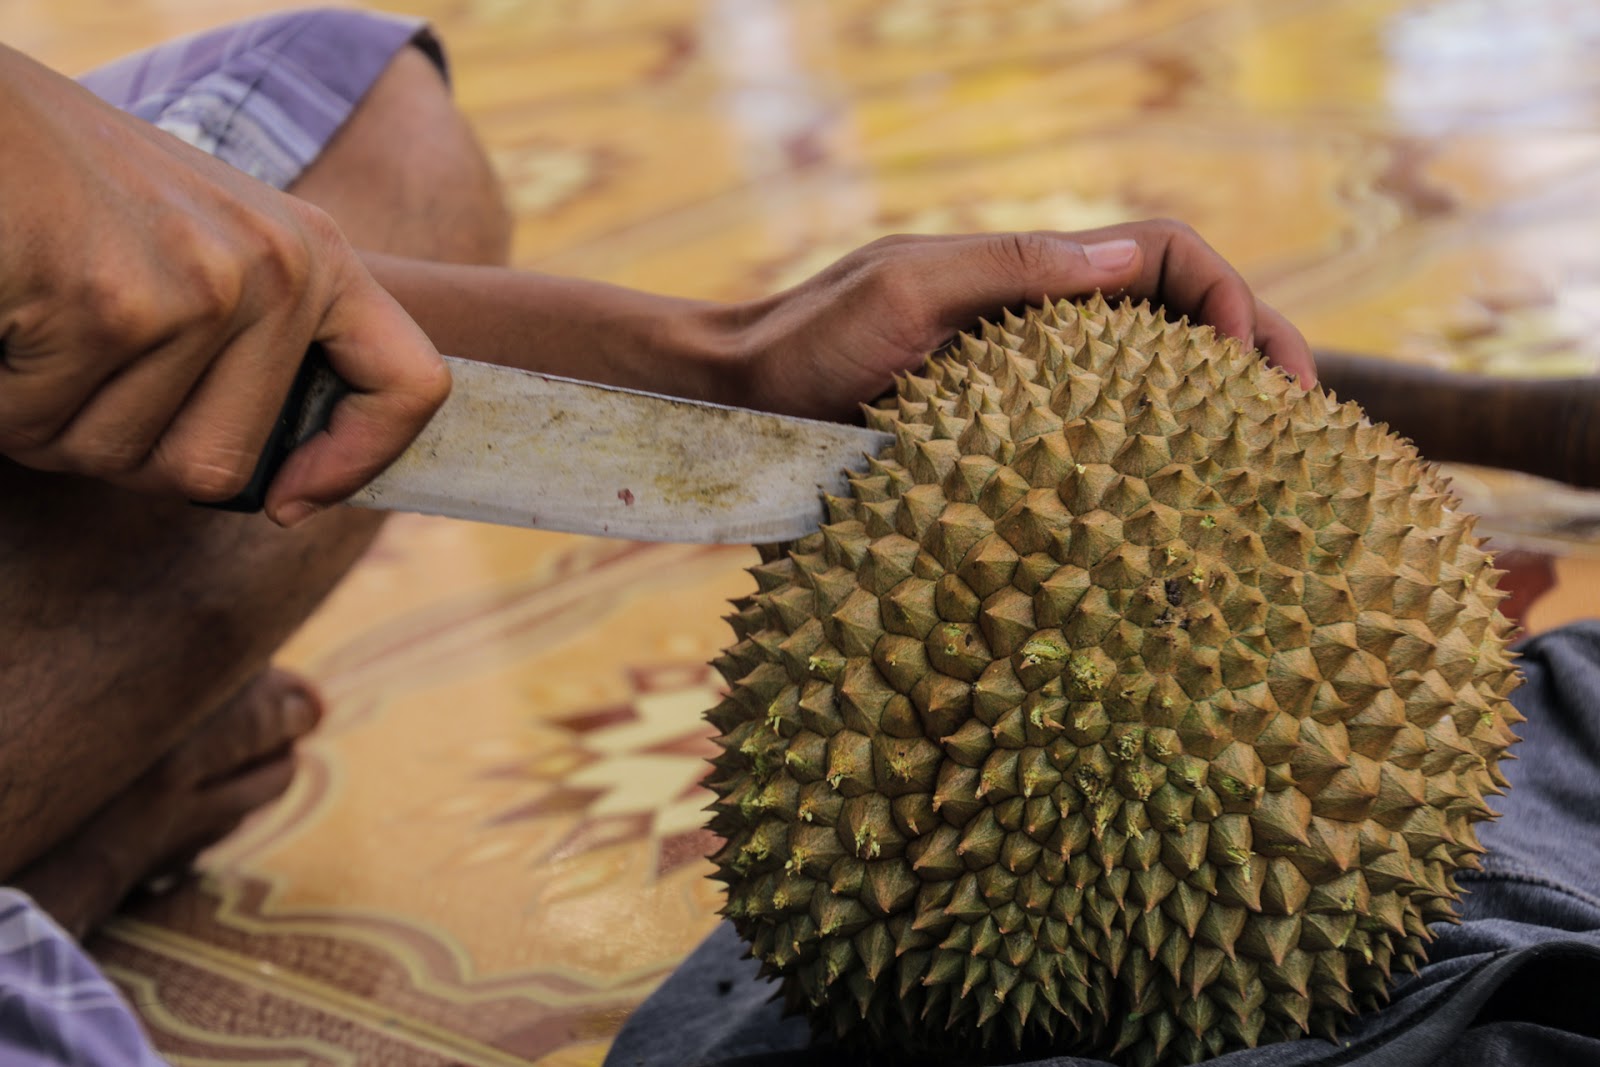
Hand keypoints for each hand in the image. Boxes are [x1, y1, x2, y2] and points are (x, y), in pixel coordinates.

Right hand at [0, 45, 448, 525]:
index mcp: (315, 255)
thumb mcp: (201, 246)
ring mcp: (202, 286)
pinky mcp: (114, 305)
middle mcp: (276, 269)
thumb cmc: (70, 187)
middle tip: (77, 371)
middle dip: (127, 449)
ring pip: (120, 456)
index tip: (293, 498)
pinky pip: (42, 423)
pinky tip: (5, 317)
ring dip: (50, 421)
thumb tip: (292, 488)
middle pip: (218, 468)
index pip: (412, 384)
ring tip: (36, 326)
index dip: (361, 461)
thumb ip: (254, 341)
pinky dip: (0, 400)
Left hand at [733, 220, 1314, 421]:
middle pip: (1178, 316)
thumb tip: (1133, 262)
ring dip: (1215, 410)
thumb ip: (1011, 269)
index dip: (1227, 296)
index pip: (1164, 256)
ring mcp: (1027, 382)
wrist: (739, 404)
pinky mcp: (1006, 439)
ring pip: (1150, 380)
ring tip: (1269, 470)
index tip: (1254, 368)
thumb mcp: (904, 292)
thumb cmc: (805, 344)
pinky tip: (1177, 508)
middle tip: (1301, 423)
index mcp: (1027, 274)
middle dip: (1252, 352)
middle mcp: (1040, 321)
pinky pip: (1101, 438)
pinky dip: (1154, 458)